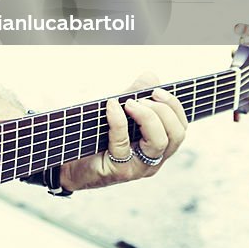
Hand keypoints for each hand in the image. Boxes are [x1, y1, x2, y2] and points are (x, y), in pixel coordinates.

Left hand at [60, 72, 187, 191]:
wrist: (68, 160)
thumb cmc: (96, 135)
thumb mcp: (119, 111)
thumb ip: (136, 95)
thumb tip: (151, 76)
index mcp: (158, 146)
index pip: (180, 127)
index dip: (174, 106)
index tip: (156, 91)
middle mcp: (153, 160)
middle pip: (176, 135)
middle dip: (163, 110)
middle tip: (141, 98)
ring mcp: (138, 168)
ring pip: (158, 143)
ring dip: (147, 116)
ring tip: (130, 103)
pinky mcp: (118, 171)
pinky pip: (123, 144)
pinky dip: (118, 120)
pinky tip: (111, 106)